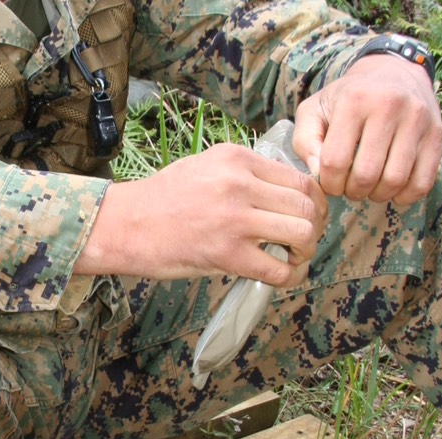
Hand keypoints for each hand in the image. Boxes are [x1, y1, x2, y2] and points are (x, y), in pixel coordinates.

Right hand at [78, 143, 326, 286]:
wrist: (125, 225)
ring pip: (302, 233)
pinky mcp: (226, 253)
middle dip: (316, 227)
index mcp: (237, 158)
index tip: (307, 216)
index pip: (299, 178)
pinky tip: (281, 277)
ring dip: (306, 251)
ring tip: (292, 258)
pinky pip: (278, 269)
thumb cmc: (161, 199)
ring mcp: (235, 219)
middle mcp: (240, 183)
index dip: (314, 202)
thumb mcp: (204, 165)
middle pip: (308, 204)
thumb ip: (243, 172)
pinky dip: (289, 277)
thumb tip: (279, 191)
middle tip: (303, 240)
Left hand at [292, 53, 441, 204]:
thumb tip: (317, 172)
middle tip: (350, 187)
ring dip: (377, 195)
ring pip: (395, 181)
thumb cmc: (347, 98)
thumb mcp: (314, 110)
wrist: (393, 71)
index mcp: (354, 101)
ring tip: (370, 187)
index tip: (331, 182)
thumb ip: (305, 141)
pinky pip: (423, 182)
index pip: (335, 161)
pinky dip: (405, 196)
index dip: (329, 183)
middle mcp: (389, 106)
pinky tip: (393, 189)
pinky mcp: (437, 134)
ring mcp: (418, 120)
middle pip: (366, 175)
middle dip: (352, 192)